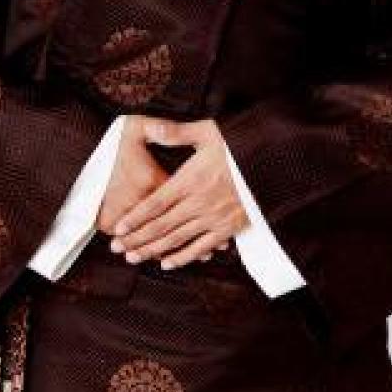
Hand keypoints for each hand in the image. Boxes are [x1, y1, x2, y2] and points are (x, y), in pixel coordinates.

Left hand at [109, 117, 249, 270]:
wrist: (276, 165)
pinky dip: (183, 257)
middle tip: (116, 248)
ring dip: (153, 250)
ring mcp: (214, 218)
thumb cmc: (241, 146)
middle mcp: (199, 202)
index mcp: (191, 179)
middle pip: (161, 225)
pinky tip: (167, 264)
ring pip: (177, 239)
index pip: (156, 202)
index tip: (118, 228)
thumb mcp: (210, 132)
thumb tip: (152, 127)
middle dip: (137, 238)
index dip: (135, 217)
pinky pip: (202, 247)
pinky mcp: (229, 229)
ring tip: (133, 258)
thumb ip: (178, 133)